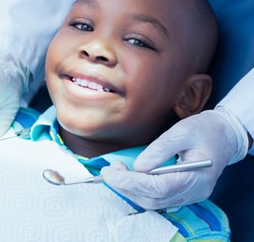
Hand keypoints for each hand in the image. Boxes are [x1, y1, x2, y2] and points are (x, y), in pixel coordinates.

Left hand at [101, 108, 248, 209]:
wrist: (222, 136)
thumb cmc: (204, 130)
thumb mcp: (182, 131)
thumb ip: (160, 149)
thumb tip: (138, 166)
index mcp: (197, 177)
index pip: (159, 188)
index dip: (132, 182)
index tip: (111, 172)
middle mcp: (194, 192)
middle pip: (154, 199)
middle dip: (126, 186)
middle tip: (109, 171)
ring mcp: (189, 195)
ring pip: (154, 202)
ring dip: (130, 190)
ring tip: (115, 172)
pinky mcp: (183, 192)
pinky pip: (157, 198)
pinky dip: (139, 190)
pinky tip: (128, 178)